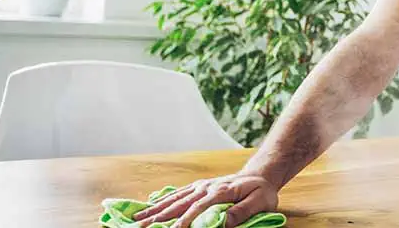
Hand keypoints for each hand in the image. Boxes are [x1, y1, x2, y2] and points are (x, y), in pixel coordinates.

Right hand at [133, 174, 277, 227]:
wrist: (260, 175)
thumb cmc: (261, 191)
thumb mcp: (259, 202)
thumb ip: (241, 212)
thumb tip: (222, 223)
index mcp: (220, 192)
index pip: (197, 208)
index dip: (184, 220)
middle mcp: (206, 188)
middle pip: (179, 204)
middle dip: (159, 216)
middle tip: (141, 227)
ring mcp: (200, 186)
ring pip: (174, 199)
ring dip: (155, 209)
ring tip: (137, 219)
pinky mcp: (198, 187)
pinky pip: (177, 193)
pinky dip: (161, 200)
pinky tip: (149, 205)